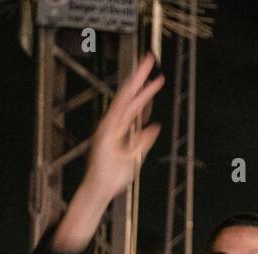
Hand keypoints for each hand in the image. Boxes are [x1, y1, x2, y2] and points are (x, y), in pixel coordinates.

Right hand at [53, 54, 164, 253]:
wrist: (99, 191)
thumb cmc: (113, 177)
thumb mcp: (135, 157)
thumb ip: (143, 141)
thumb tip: (154, 126)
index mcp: (120, 128)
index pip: (136, 104)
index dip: (146, 89)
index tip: (157, 76)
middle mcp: (114, 124)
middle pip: (129, 95)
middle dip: (140, 76)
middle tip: (150, 58)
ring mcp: (109, 128)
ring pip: (124, 100)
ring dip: (136, 85)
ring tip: (146, 68)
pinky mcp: (105, 135)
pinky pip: (118, 116)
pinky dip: (127, 104)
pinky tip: (135, 92)